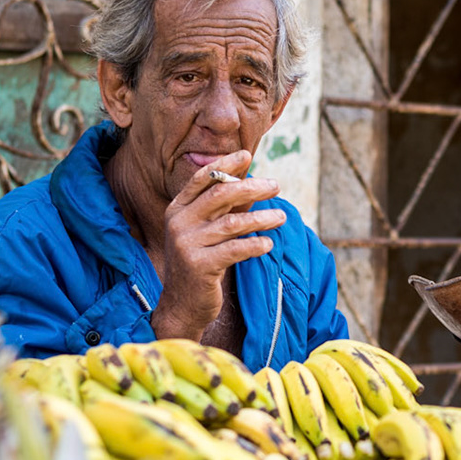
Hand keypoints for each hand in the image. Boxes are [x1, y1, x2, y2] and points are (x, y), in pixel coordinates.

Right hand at [148, 152, 286, 340]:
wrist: (182, 305)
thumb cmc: (200, 263)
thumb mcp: (207, 232)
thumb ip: (224, 209)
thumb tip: (254, 183)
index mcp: (177, 210)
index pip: (202, 179)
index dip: (225, 165)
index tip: (247, 154)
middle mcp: (179, 223)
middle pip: (220, 195)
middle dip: (252, 187)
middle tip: (276, 186)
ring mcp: (187, 244)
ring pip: (233, 223)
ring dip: (262, 218)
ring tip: (282, 217)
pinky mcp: (199, 265)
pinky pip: (235, 249)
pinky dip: (255, 245)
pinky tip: (269, 243)